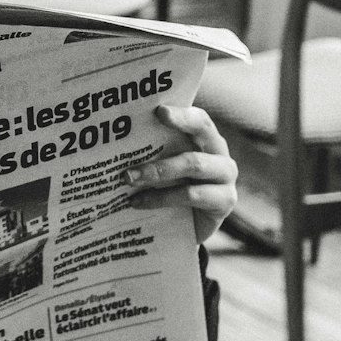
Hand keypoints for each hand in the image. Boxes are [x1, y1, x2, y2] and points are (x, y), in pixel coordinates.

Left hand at [123, 102, 237, 244]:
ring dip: (157, 170)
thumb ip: (152, 152)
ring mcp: (225, 177)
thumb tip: (114, 140)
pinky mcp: (224, 201)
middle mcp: (219, 153)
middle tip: (147, 126)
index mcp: (206, 139)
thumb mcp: (163, 168)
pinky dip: (161, 198)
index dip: (181, 113)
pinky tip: (138, 202)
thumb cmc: (172, 190)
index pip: (198, 118)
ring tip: (128, 177)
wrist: (188, 230)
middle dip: (177, 125)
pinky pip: (191, 195)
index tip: (159, 110)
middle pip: (203, 131)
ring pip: (193, 164)